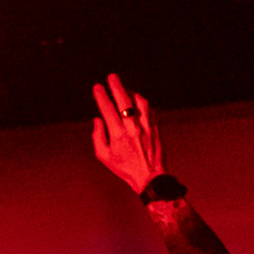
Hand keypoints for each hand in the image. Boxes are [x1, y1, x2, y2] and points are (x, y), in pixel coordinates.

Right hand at [91, 74, 161, 193]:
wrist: (151, 176)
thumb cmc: (124, 168)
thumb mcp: (104, 156)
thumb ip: (98, 136)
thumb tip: (97, 120)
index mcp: (118, 135)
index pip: (107, 109)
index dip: (101, 96)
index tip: (97, 87)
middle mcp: (133, 128)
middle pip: (124, 101)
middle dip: (117, 86)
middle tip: (112, 77)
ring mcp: (147, 127)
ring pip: (140, 102)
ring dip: (131, 92)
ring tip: (125, 88)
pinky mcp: (156, 128)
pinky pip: (150, 109)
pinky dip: (142, 102)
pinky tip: (137, 100)